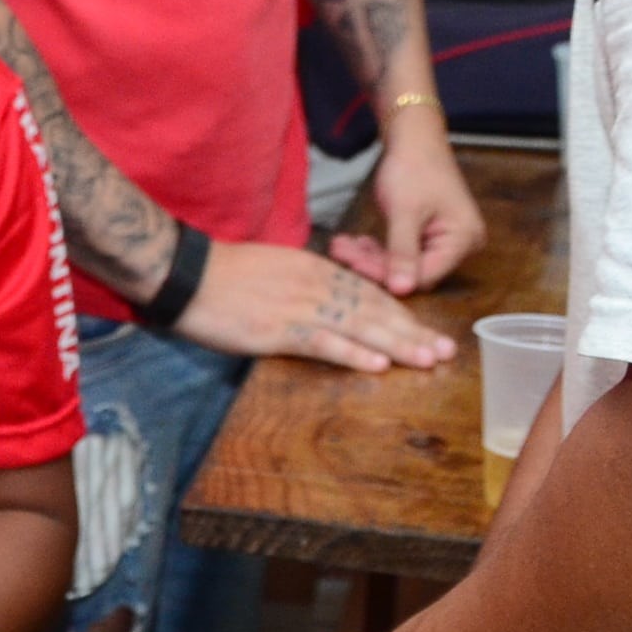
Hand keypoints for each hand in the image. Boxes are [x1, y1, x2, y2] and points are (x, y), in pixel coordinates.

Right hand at [176, 240, 454, 371]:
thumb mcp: (275, 268)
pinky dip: (352, 353)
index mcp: (316, 268)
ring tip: (428, 360)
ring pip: (359, 326)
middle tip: (446, 351)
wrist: (186, 273)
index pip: (369, 294)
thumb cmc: (225, 274)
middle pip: (374, 310)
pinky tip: (377, 364)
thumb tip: (326, 301)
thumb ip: (305, 282)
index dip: (401, 314)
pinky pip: (324, 342)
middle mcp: (317, 285)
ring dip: (397, 344)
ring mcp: (300, 307)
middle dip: (413, 332)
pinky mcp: (279, 330)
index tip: (426, 331)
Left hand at [333, 116, 485, 296]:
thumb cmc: (414, 167)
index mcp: (463, 239)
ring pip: (403, 263)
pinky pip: (402, 252)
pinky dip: (378, 248)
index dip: (389, 274)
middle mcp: (460, 244)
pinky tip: (355, 242)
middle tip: (341, 252)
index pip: (425, 274)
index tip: (354, 265)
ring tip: (341, 245)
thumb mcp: (405, 211)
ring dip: (370, 256)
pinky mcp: (427, 236)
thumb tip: (402, 290)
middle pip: (413, 270)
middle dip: (374, 263)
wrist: (413, 137)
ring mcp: (444, 240)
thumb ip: (402, 252)